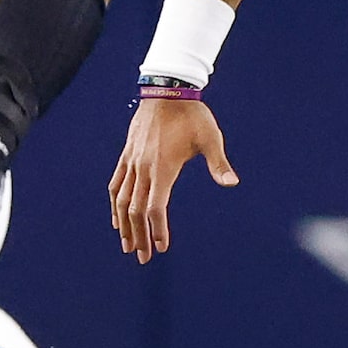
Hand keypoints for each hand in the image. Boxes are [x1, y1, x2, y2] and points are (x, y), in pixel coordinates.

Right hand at [109, 95, 236, 261]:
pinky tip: (117, 218)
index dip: (157, 229)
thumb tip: (232, 183)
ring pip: (121, 200)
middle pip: (135, 210)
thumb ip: (219, 163)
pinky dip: (115, 204)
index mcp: (161, 168)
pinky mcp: (127, 155)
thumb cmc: (192, 116)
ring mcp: (131, 162)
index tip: (162, 247)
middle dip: (139, 236)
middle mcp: (142, 168)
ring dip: (124, 225)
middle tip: (143, 257)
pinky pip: (116, 184)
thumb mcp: (210, 138)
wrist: (166, 90)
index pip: (155, 208)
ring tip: (127, 245)